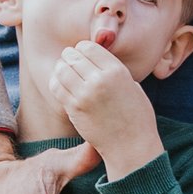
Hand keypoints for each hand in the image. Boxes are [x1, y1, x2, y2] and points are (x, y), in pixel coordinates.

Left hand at [47, 38, 163, 180]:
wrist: (132, 147)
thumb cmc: (136, 117)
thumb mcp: (132, 86)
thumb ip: (114, 71)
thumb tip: (95, 59)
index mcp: (117, 71)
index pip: (88, 47)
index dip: (82, 49)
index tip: (83, 56)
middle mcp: (100, 80)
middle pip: (73, 56)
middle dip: (69, 57)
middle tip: (70, 63)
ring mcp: (85, 95)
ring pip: (62, 70)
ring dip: (61, 69)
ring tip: (65, 73)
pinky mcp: (74, 109)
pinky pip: (57, 88)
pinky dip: (56, 83)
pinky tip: (61, 85)